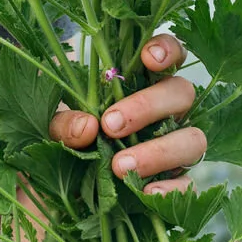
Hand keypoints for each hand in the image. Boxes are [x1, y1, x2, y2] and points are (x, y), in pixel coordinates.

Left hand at [48, 34, 206, 195]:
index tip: (148, 59)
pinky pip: (188, 184)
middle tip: (111, 125)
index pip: (169, 53)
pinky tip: (145, 192)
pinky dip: (170, 188)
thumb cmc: (59, 138)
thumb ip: (62, 121)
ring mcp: (174, 146)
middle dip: (148, 106)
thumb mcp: (48, 124)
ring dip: (159, 151)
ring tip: (120, 166)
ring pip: (193, 139)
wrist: (52, 184)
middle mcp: (165, 110)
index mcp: (138, 81)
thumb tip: (87, 127)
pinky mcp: (175, 182)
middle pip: (181, 93)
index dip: (167, 50)